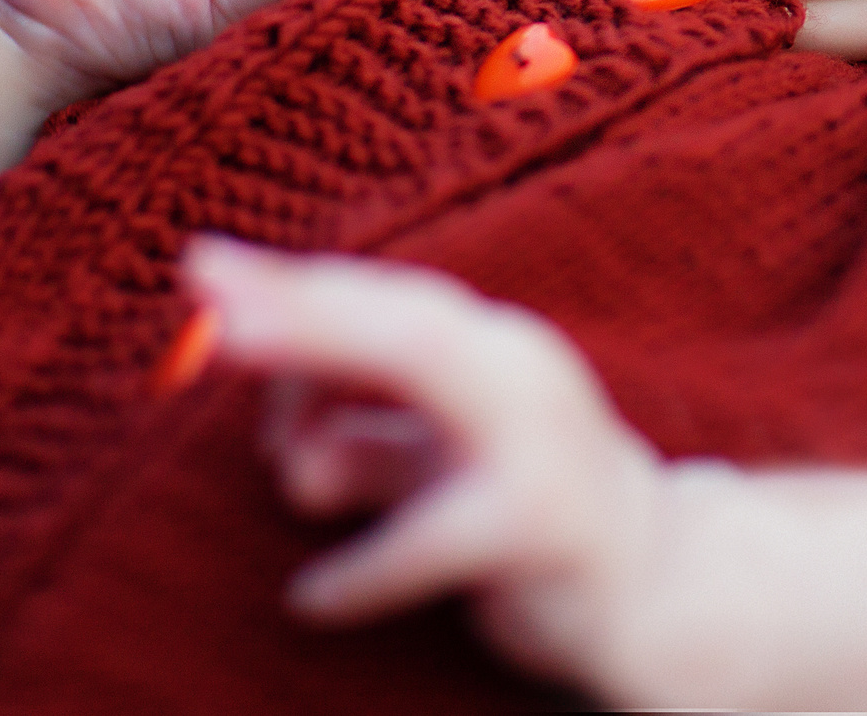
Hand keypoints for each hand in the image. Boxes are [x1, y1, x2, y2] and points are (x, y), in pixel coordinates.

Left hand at [183, 239, 657, 686]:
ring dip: (340, 411)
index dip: (296, 283)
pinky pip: (436, 537)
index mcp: (488, 349)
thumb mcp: (441, 470)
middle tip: (211, 305)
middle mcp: (520, 371)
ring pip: (432, 381)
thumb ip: (369, 446)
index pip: (383, 301)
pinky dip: (366, 567)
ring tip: (283, 470)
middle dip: (306, 310)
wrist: (667, 588)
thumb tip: (289, 457)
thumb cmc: (536, 517)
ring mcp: (542, 442)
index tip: (200, 267)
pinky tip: (309, 599)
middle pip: (403, 322)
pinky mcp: (547, 524)